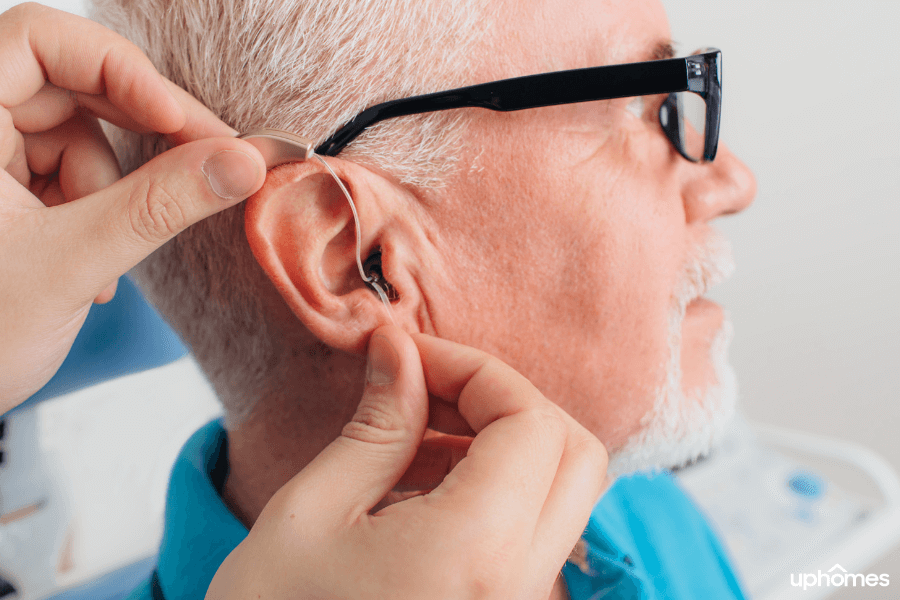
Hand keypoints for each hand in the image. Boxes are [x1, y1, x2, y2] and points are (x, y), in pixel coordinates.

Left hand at [0, 3, 266, 410]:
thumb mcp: (72, 263)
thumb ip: (160, 206)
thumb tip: (242, 163)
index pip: (40, 41)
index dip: (118, 70)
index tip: (179, 123)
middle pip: (71, 85)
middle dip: (141, 132)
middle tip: (211, 165)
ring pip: (78, 134)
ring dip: (113, 191)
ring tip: (102, 260)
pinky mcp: (1, 189)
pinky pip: (70, 172)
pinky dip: (96, 211)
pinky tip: (90, 266)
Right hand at [206, 325, 607, 599]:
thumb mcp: (310, 513)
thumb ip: (376, 423)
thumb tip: (399, 350)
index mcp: (477, 552)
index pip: (532, 422)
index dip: (477, 370)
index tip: (412, 358)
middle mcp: (521, 587)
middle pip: (573, 453)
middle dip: (504, 402)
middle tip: (427, 391)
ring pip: (560, 492)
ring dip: (499, 444)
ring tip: (410, 442)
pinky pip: (532, 533)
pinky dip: (493, 490)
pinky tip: (417, 491)